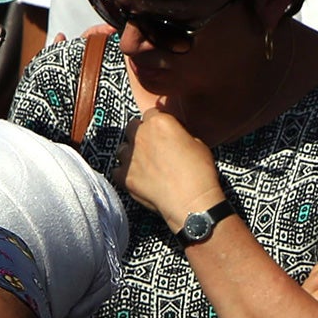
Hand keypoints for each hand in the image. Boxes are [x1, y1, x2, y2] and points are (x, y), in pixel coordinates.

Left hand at [113, 103, 225, 236]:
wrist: (193, 203)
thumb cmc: (200, 174)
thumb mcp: (199, 144)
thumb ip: (180, 134)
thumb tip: (175, 137)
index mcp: (160, 122)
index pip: (152, 114)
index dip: (161, 124)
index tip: (166, 133)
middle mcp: (140, 135)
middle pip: (133, 127)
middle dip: (142, 135)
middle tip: (155, 148)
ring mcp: (130, 157)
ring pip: (123, 148)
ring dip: (131, 153)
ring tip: (146, 164)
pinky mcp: (125, 177)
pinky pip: (117, 171)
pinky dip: (125, 174)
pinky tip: (138, 178)